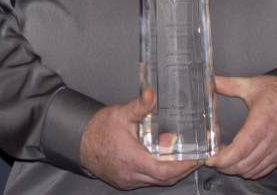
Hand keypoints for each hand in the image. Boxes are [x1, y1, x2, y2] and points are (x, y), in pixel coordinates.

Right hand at [79, 88, 201, 189]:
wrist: (79, 141)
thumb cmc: (99, 129)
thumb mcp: (121, 114)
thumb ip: (140, 106)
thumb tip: (152, 94)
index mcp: (132, 159)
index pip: (165, 170)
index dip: (184, 166)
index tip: (197, 157)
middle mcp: (131, 174)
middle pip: (165, 179)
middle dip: (184, 169)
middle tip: (197, 157)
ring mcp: (128, 180)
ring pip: (157, 182)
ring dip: (173, 172)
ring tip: (186, 158)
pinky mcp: (126, 181)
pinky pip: (148, 181)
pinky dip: (160, 173)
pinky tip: (165, 161)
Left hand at [206, 75, 276, 179]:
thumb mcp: (251, 85)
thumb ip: (228, 85)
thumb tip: (211, 82)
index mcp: (260, 122)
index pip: (240, 149)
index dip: (223, 158)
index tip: (211, 159)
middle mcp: (270, 138)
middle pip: (244, 163)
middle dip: (226, 167)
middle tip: (215, 161)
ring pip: (254, 169)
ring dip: (237, 170)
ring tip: (227, 162)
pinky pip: (265, 170)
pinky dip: (251, 171)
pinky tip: (243, 164)